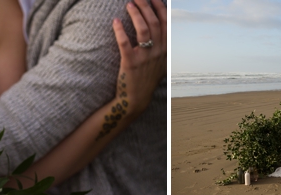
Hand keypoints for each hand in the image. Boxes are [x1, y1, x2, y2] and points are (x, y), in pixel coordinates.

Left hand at [111, 0, 165, 114]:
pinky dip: (120, 30)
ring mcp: (145, 57)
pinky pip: (125, 43)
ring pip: (143, 29)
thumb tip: (160, 25)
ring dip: (136, 14)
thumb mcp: (160, 61)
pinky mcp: (130, 63)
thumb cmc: (146, 78)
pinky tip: (115, 21)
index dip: (159, 7)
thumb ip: (162, 44)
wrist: (135, 99)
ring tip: (128, 4)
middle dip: (146, 6)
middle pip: (154, 22)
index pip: (165, 22)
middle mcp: (158, 51)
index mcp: (165, 49)